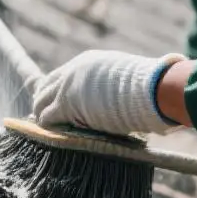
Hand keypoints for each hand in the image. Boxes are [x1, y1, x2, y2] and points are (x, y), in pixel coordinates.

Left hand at [33, 49, 184, 136]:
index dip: (56, 90)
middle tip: (43, 117)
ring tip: (46, 129)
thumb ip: (124, 85)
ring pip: (41, 101)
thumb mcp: (130, 80)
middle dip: (43, 101)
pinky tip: (51, 135)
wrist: (152, 88)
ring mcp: (68, 86)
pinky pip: (47, 117)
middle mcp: (74, 70)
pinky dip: (46, 127)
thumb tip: (155, 80)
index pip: (62, 75)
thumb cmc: (150, 85)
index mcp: (89, 62)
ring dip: (42, 115)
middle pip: (46, 85)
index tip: (53, 102)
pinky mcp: (66, 103)